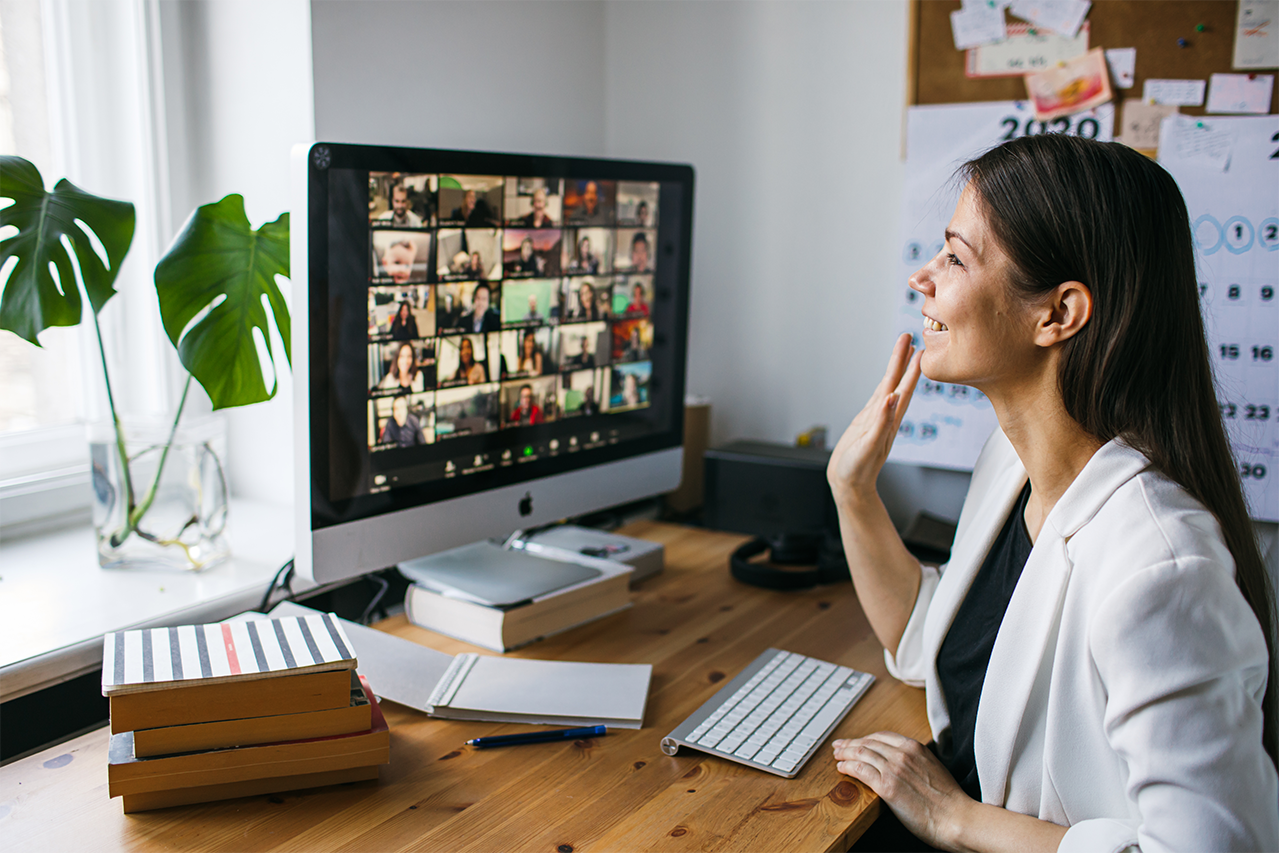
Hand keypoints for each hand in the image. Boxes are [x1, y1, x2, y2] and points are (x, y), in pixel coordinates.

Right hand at [827, 333, 921, 502]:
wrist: (850, 486)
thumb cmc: (857, 471)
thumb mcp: (868, 446)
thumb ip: (881, 423)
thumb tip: (892, 398)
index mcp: (889, 421)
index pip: (902, 388)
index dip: (909, 368)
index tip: (915, 348)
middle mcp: (886, 417)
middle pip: (896, 382)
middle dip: (903, 359)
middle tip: (909, 336)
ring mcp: (877, 419)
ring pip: (888, 387)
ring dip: (896, 369)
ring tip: (902, 350)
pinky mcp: (866, 423)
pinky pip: (878, 399)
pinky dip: (884, 385)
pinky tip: (886, 380)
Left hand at [833, 732, 970, 850]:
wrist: (956, 818)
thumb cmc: (948, 800)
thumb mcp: (933, 768)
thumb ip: (915, 761)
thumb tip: (901, 763)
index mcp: (915, 747)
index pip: (881, 736)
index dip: (865, 738)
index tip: (856, 741)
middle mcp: (903, 754)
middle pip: (868, 743)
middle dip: (850, 744)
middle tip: (839, 746)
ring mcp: (894, 769)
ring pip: (861, 753)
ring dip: (845, 754)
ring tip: (837, 757)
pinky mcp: (887, 787)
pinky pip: (860, 770)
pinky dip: (848, 767)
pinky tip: (842, 768)